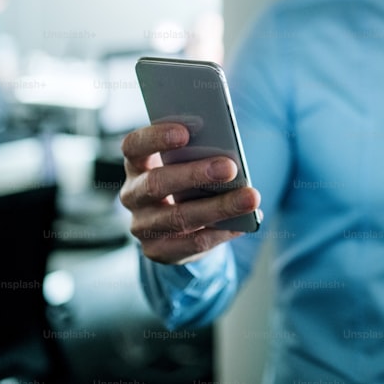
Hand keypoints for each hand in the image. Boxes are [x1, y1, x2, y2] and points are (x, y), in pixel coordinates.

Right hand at [119, 122, 260, 264]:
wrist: (178, 227)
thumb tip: (231, 158)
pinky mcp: (157, 250)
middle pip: (156, 183)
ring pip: (178, 217)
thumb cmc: (187, 181)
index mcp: (137, 163)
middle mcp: (132, 194)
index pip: (134, 146)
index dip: (156, 138)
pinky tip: (245, 222)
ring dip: (218, 207)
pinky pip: (192, 242)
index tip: (185, 133)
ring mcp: (141, 225)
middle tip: (230, 167)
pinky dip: (222, 231)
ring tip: (250, 197)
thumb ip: (200, 154)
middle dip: (195, 174)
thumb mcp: (188, 163)